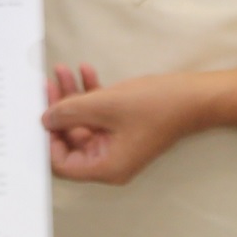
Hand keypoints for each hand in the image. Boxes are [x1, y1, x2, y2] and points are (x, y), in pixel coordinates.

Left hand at [39, 65, 236, 185]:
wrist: (196, 96)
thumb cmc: (157, 105)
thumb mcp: (106, 104)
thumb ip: (71, 111)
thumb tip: (45, 119)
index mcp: (106, 167)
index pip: (62, 164)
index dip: (47, 140)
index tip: (40, 113)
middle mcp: (109, 161)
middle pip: (70, 139)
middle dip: (58, 109)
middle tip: (48, 83)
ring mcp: (117, 144)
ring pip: (83, 122)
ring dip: (72, 95)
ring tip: (64, 69)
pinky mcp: (123, 128)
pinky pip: (98, 114)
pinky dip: (91, 94)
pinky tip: (85, 70)